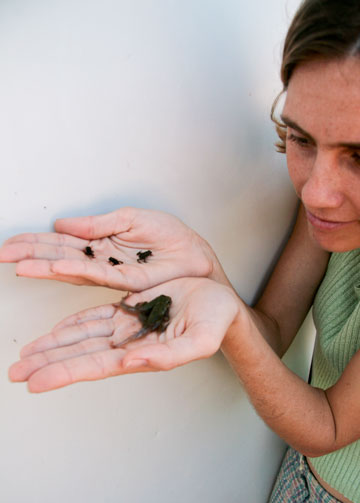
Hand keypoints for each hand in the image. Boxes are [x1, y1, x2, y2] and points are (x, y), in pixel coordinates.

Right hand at [0, 207, 226, 290]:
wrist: (196, 255)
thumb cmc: (170, 237)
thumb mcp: (130, 219)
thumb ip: (97, 224)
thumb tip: (61, 224)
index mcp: (100, 244)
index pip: (60, 243)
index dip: (34, 243)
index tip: (9, 245)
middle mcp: (100, 261)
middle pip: (59, 257)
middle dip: (30, 255)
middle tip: (3, 256)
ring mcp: (111, 272)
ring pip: (72, 269)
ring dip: (45, 266)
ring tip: (20, 265)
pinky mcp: (127, 281)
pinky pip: (97, 274)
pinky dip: (75, 269)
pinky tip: (55, 266)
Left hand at [9, 278, 239, 391]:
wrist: (222, 305)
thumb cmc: (216, 321)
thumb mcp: (200, 339)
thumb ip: (169, 356)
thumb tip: (133, 362)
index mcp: (142, 353)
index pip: (94, 366)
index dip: (63, 373)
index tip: (34, 383)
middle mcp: (128, 344)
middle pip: (79, 354)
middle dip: (46, 363)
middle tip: (15, 373)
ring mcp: (127, 327)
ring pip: (80, 336)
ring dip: (52, 346)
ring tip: (25, 357)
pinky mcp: (129, 310)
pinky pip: (93, 317)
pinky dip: (71, 325)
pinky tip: (55, 333)